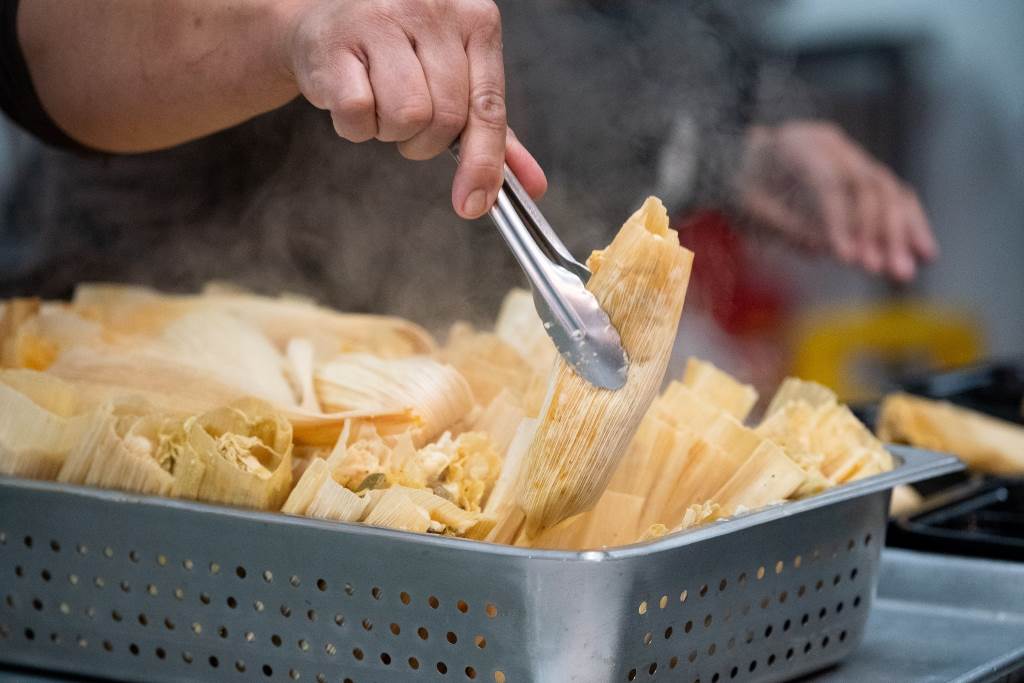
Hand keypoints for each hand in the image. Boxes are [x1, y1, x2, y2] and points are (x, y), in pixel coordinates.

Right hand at [283, 0, 546, 217]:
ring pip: (406, 116)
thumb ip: (494, 133)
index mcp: (476, 19)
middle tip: (407, 121)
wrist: (327, 26)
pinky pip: (358, 113)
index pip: (488, 106)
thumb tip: (532, 186)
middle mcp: (434, 9)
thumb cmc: (399, 56)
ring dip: (390, 131)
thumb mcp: (456, 81)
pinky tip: (352, 95)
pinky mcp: (336, 40)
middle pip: (446, 118)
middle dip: (425, 140)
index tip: (475, 203)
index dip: (484, 163)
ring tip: (379, 102)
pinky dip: (354, 125)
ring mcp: (382, 19)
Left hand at [735, 121, 937, 280]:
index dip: (840, 220)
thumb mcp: (748, 210)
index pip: (828, 181)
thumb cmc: (736, 189)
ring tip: (906, 271)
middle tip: (888, 271)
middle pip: (868, 183)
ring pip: (888, 190)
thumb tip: (826, 250)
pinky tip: (923, 254)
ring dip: (901, 234)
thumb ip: (785, 227)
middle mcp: (828, 143)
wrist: (736, 164)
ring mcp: (847, 154)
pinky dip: (908, 226)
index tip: (847, 258)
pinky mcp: (860, 171)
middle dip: (881, 231)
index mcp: (794, 144)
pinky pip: (893, 196)